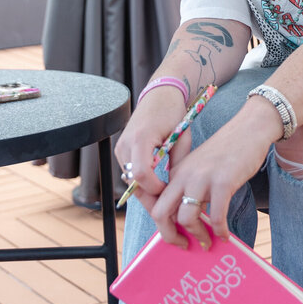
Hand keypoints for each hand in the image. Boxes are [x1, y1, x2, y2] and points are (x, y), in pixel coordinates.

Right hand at [114, 88, 188, 207]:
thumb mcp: (181, 137)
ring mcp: (121, 147)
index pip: (140, 173)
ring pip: (130, 179)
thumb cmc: (173, 112)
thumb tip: (177, 188)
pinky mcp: (121, 149)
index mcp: (141, 138)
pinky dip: (141, 181)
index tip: (169, 191)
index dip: (154, 188)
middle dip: (149, 197)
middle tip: (167, 209)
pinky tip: (157, 187)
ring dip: (145, 191)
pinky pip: (129, 172)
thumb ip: (177, 162)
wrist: (160, 94)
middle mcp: (126, 143)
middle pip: (132, 181)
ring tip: (164, 199)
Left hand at [150, 98, 281, 247]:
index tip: (175, 237)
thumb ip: (191, 187)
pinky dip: (220, 231)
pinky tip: (225, 235)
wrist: (249, 129)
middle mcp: (184, 175)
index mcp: (176, 173)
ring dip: (198, 236)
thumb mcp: (200, 166)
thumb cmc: (227, 151)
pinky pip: (217, 215)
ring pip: (186, 218)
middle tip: (185, 246)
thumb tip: (189, 219)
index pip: (157, 204)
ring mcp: (202, 178)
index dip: (163, 226)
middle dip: (170, 236)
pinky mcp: (223, 182)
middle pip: (161, 214)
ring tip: (208, 242)